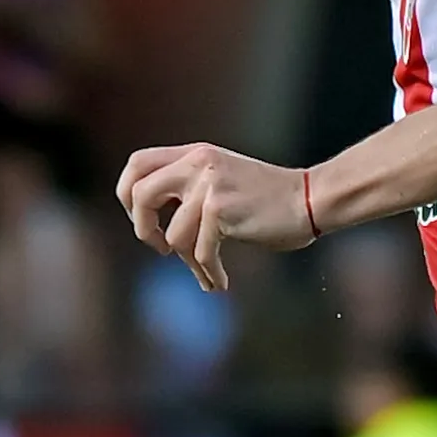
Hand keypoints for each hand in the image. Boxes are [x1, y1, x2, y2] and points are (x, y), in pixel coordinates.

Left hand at [115, 144, 309, 292]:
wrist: (309, 199)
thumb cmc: (268, 200)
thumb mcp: (221, 181)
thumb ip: (189, 189)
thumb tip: (154, 225)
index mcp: (194, 154)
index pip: (136, 163)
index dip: (126, 194)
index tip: (143, 220)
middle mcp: (198, 163)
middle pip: (140, 194)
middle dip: (142, 229)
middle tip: (161, 247)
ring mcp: (210, 185)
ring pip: (174, 235)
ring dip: (189, 263)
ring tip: (208, 273)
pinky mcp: (221, 209)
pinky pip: (200, 252)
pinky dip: (209, 273)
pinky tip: (220, 282)